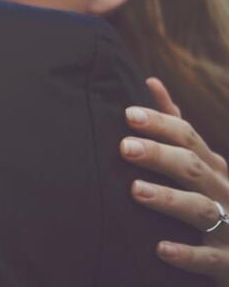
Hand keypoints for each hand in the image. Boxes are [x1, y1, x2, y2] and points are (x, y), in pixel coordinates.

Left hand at [121, 77, 228, 282]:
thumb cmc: (216, 197)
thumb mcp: (202, 160)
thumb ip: (176, 126)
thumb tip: (151, 82)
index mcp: (213, 167)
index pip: (188, 137)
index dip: (161, 124)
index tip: (128, 113)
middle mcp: (223, 191)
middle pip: (192, 167)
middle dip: (160, 155)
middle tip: (124, 146)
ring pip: (201, 209)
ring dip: (169, 199)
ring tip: (135, 190)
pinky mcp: (227, 260)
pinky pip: (208, 258)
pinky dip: (186, 253)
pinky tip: (160, 248)